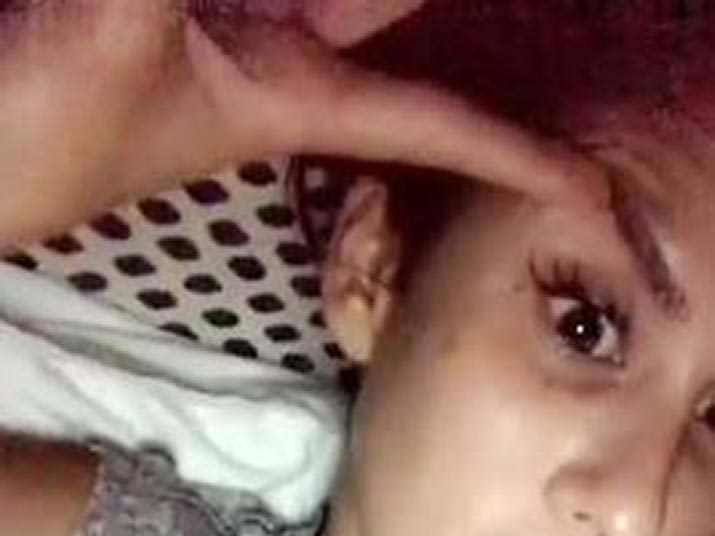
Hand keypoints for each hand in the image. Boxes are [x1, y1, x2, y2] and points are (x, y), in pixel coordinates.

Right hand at [0, 0, 603, 251]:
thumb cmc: (38, 131)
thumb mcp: (123, 30)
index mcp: (284, 93)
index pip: (435, 125)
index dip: (514, 155)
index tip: (587, 187)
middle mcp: (265, 56)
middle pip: (386, 0)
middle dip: (428, 0)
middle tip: (493, 4)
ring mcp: (213, 24)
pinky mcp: (163, 7)